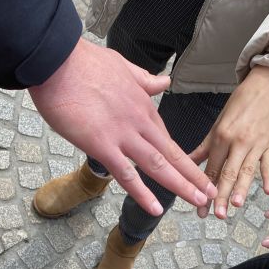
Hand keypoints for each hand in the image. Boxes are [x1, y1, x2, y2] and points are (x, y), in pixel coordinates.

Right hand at [29, 39, 215, 215]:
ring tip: (199, 201)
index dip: (180, 156)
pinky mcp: (102, 145)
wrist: (57, 60)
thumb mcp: (122, 66)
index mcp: (142, 104)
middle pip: (172, 153)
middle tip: (211, 192)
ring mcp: (122, 135)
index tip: (192, 170)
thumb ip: (143, 78)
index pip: (165, 136)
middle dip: (194, 175)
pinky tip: (156, 209)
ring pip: (158, 165)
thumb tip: (163, 81)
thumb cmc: (82, 62)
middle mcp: (138, 121)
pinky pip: (126, 175)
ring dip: (181, 185)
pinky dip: (142, 194)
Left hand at [191, 66, 268, 218]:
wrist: (267, 85)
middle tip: (216, 215)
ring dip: (241, 188)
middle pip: (227, 172)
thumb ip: (204, 147)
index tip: (200, 208)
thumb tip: (185, 163)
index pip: (211, 168)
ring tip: (235, 205)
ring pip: (247, 170)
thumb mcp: (218, 123)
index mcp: (221, 136)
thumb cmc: (240, 104)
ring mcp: (256, 143)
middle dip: (220, 195)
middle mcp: (238, 141)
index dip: (206, 189)